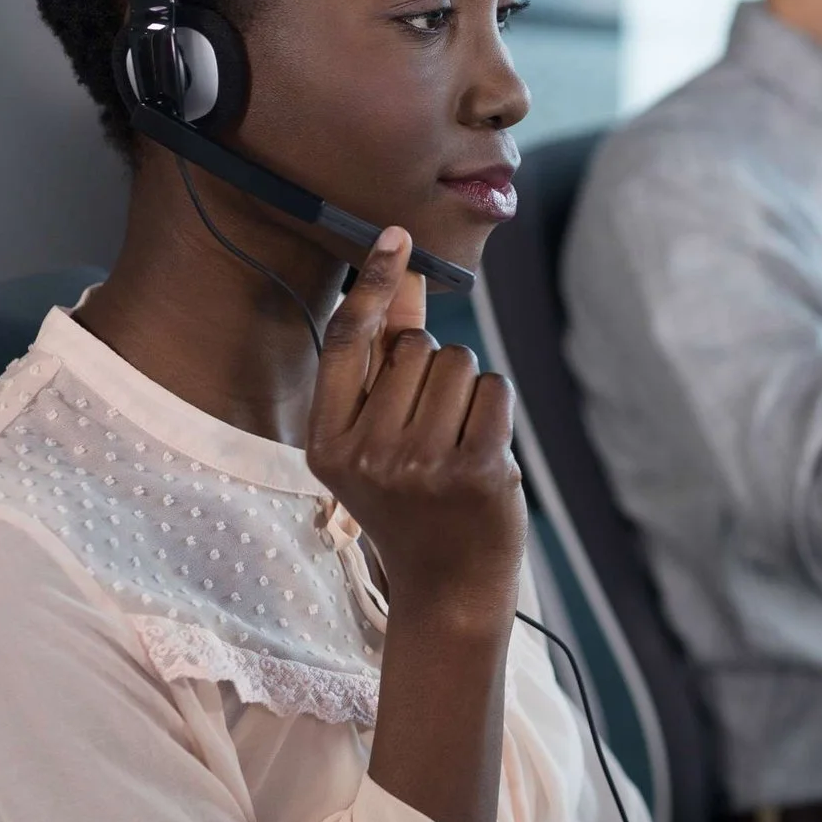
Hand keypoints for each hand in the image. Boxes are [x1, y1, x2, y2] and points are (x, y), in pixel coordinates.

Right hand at [305, 230, 525, 637]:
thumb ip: (382, 357)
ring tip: (453, 445)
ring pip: (458, 363)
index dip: (372, 284)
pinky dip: (494, 409)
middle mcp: (367, 452)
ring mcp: (421, 463)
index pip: (347, 342)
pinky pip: (493, 389)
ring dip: (465, 391)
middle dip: (431, 371)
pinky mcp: (476, 469)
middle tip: (427, 432)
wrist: (447, 586)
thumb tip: (400, 273)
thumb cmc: (411, 502)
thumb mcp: (375, 437)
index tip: (395, 235)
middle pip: (415, 347)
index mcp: (327, 443)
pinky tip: (482, 450)